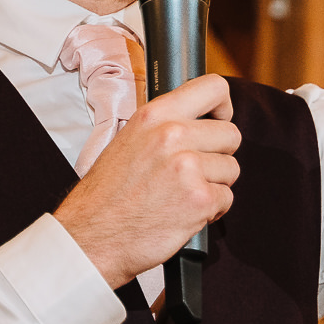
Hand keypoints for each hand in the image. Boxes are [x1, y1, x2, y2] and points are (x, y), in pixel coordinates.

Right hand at [53, 74, 239, 289]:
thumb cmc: (107, 194)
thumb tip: (199, 122)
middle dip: (219, 155)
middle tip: (196, 171)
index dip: (223, 108)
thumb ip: (166, 126)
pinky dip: (211, 210)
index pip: (214, 88)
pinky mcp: (199, 199)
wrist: (92, 235)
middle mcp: (173, 135)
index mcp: (156, 115)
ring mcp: (188, 167)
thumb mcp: (130, 139)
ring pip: (231, 168)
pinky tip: (185, 212)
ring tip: (184, 194)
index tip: (219, 121)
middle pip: (230, 134)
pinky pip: (226, 198)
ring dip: (214, 184)